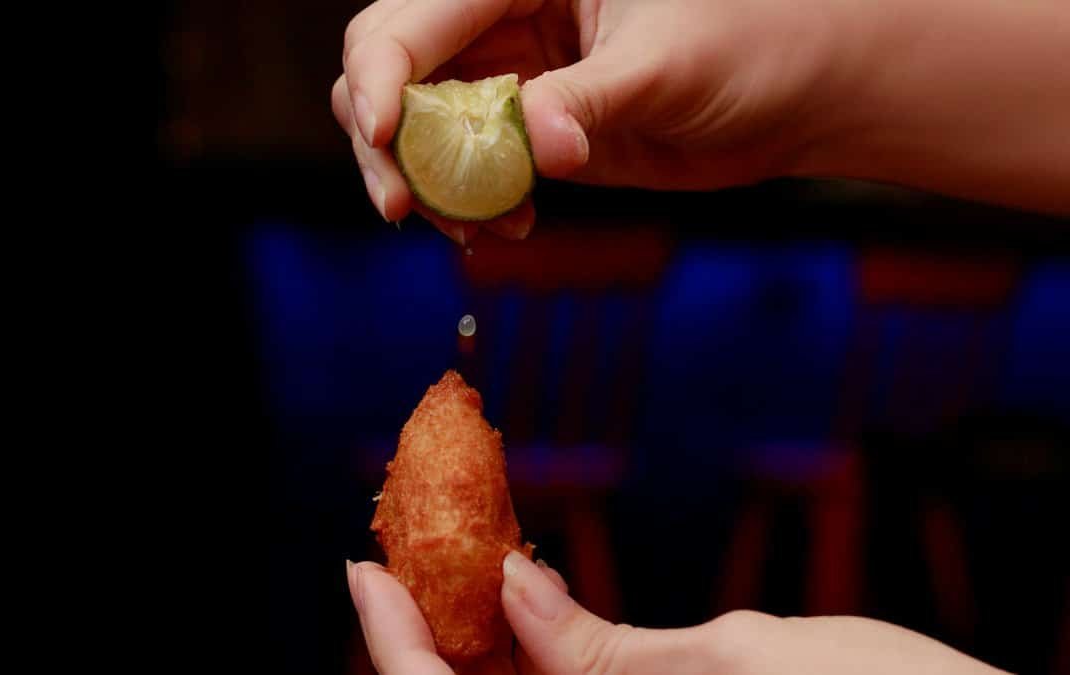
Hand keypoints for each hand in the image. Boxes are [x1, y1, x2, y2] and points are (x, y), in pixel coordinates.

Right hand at [333, 0, 1068, 239]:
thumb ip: (591, 101)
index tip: (382, 135)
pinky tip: (506, 226)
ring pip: (417, 128)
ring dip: (425, 184)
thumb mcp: (667, 66)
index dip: (380, 76)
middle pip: (391, 71)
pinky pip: (466, 170)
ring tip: (474, 228)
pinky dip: (467, 205)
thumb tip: (534, 142)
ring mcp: (512, 75)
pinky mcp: (531, 130)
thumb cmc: (753, 45)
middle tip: (405, 207)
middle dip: (383, 141)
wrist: (798, 96)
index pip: (412, 19)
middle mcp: (503, 18)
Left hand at [347, 552, 1007, 674]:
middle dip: (424, 642)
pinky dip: (534, 662)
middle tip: (403, 554)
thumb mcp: (750, 661)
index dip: (390, 644)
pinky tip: (528, 611)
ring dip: (476, 648)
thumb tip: (515, 589)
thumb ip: (611, 651)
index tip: (361, 567)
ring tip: (458, 564)